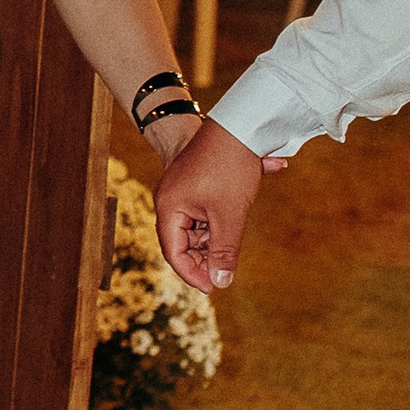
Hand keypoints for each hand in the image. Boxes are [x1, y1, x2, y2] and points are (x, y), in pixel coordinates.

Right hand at [154, 116, 275, 291]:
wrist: (238, 122)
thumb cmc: (230, 166)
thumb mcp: (230, 215)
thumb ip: (224, 251)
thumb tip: (220, 283)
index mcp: (170, 207)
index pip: (174, 252)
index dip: (193, 274)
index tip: (214, 287)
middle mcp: (170, 200)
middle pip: (183, 241)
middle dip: (205, 256)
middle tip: (227, 268)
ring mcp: (182, 190)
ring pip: (196, 226)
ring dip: (216, 237)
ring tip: (236, 236)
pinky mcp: (195, 182)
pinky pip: (204, 210)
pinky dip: (220, 219)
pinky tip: (239, 212)